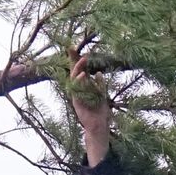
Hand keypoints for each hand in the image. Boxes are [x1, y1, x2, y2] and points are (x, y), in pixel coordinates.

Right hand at [69, 48, 110, 165]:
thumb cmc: (100, 111)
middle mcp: (79, 88)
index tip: (73, 48)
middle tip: (74, 49)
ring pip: (74, 79)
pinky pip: (77, 89)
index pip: (80, 70)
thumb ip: (100, 85)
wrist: (98, 126)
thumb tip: (99, 73)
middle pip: (74, 71)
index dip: (76, 59)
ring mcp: (76, 94)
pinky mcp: (76, 101)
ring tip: (83, 59)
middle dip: (74, 60)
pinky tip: (84, 75)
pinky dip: (80, 82)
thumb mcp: (102, 95)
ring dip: (78, 69)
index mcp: (84, 86)